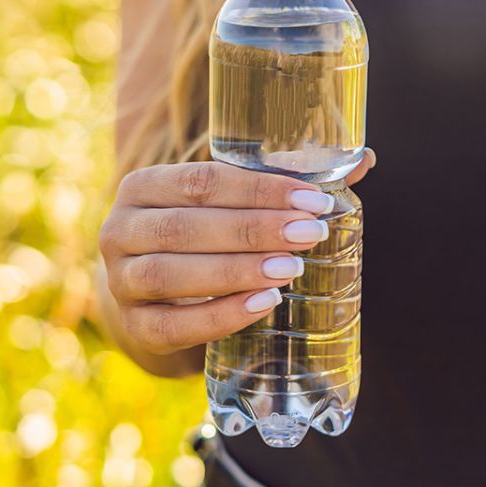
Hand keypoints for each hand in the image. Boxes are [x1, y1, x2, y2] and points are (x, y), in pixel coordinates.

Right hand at [98, 150, 374, 354]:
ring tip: (291, 270)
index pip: (202, 180)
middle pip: (186, 226)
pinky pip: (173, 325)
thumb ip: (290, 185)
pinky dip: (220, 315)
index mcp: (143, 186)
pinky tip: (264, 304)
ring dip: (237, 271)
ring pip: (173, 274)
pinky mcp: (134, 327)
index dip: (260, 190)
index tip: (314, 201)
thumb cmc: (207, 237)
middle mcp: (120, 230)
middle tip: (311, 234)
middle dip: (254, 230)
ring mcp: (120, 281)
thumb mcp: (235, 206)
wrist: (159, 296)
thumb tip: (365, 159)